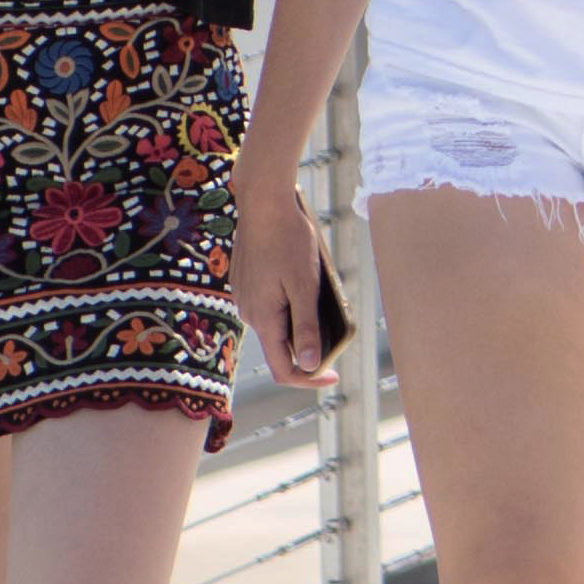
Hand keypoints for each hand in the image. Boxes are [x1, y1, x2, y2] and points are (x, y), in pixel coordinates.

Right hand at [230, 174, 338, 389]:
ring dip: (300, 323)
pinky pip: (270, 306)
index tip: (334, 377)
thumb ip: (306, 327)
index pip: (283, 369)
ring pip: (276, 324)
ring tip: (324, 299)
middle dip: (309, 347)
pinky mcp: (246, 284)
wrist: (262, 204)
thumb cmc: (288, 241)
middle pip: (280, 347)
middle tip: (338, 332)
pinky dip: (289, 305)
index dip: (308, 379)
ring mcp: (245, 298)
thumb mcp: (306, 286)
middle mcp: (250, 314)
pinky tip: (305, 283)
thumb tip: (309, 364)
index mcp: (264, 319)